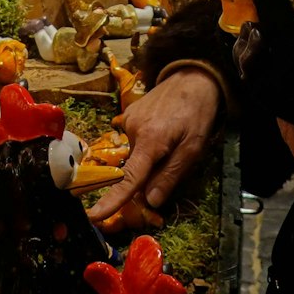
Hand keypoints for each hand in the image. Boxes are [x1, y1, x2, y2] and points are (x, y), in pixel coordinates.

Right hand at [86, 67, 220, 220]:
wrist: (192, 78)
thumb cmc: (198, 114)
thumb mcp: (193, 149)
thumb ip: (170, 175)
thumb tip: (150, 201)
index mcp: (151, 141)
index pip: (129, 178)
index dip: (113, 199)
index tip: (95, 215)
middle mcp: (133, 130)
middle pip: (135, 167)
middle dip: (150, 174)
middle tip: (174, 159)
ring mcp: (128, 120)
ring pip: (137, 154)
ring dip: (151, 156)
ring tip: (173, 138)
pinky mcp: (129, 114)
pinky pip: (136, 140)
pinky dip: (148, 143)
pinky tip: (163, 129)